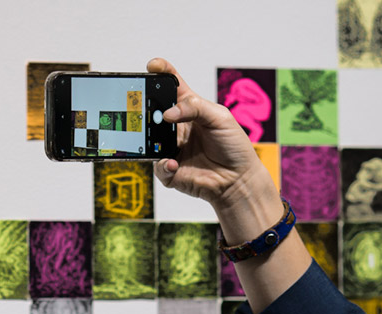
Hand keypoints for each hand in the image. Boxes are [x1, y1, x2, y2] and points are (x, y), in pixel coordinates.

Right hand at [148, 58, 275, 211]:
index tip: (153, 66)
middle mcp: (176, 127)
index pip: (171, 86)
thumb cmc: (233, 145)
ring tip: (158, 138)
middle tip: (144, 106)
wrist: (238, 180)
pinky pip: (157, 166)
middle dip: (144, 107)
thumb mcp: (220, 117)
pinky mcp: (170, 169)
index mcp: (189, 109)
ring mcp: (171, 148)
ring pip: (148, 139)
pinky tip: (173, 164)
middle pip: (153, 112)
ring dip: (149, 137)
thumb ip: (196, 107)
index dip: (161, 73)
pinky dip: (163, 165)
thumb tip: (168, 113)